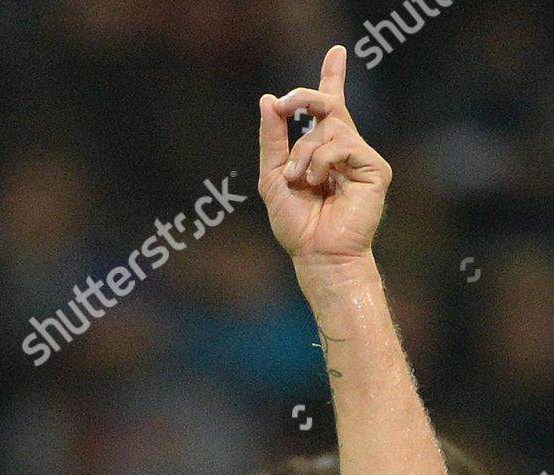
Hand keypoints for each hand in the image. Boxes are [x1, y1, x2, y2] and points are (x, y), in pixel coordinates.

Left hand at [258, 45, 390, 264]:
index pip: (329, 107)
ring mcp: (361, 157)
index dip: (332, 78)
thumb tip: (269, 100)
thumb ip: (272, 139)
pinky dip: (321, 162)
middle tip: (287, 102)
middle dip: (306, 97)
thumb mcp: (272, 176)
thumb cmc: (295, 222)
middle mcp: (344, 148)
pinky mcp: (375, 167)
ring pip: (328, 129)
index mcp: (321, 150)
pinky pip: (342, 145)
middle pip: (329, 105)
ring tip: (301, 181)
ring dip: (303, 153)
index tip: (336, 51)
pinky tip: (318, 183)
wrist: (315, 253)